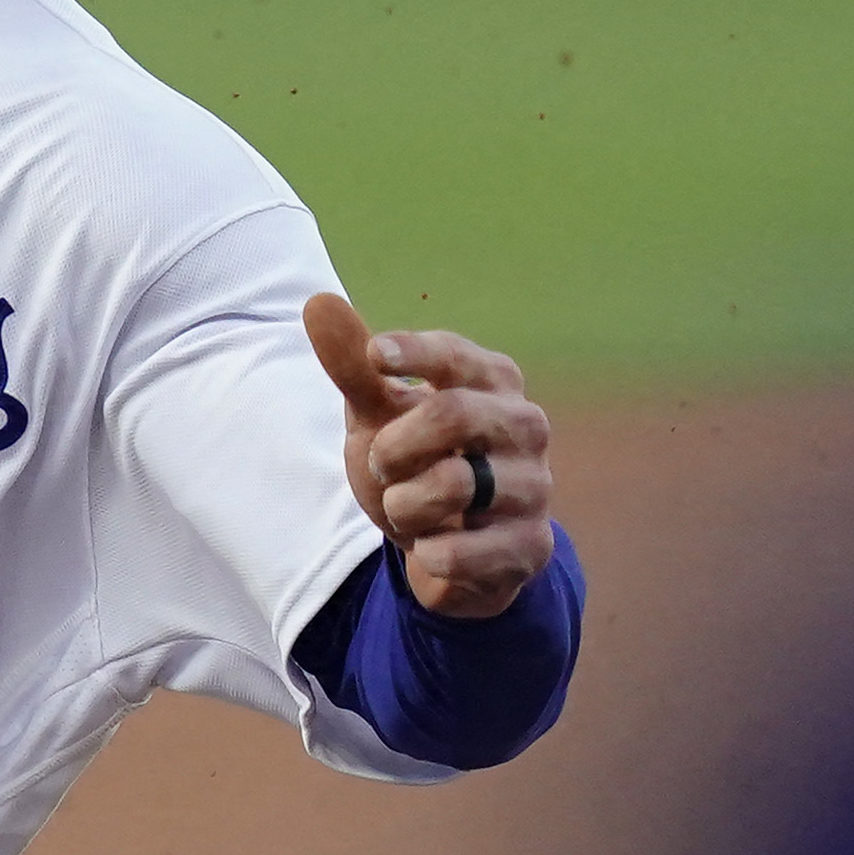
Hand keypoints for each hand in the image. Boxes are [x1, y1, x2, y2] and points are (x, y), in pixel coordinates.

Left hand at [306, 294, 555, 619]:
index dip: (411, 353)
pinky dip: (427, 551)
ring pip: (454, 484)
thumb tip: (318, 302)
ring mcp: (535, 487)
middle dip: (394, 445)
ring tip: (408, 509)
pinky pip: (459, 550)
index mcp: (492, 381)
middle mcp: (526, 426)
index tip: (374, 357)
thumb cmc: (416, 462)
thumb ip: (353, 367)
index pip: (454, 354)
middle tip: (381, 463)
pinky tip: (433, 546)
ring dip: (405, 504)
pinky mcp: (532, 547)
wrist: (449, 548)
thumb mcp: (379, 415)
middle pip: (453, 413)